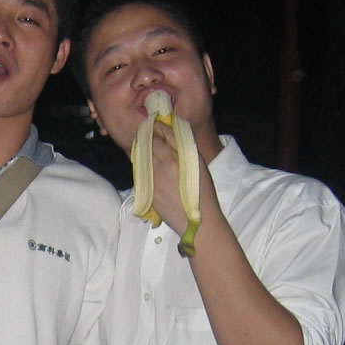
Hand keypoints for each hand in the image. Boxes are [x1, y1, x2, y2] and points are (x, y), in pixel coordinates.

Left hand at [147, 119, 214, 238]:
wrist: (198, 221)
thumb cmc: (204, 194)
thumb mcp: (200, 167)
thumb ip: (186, 151)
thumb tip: (174, 138)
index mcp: (181, 158)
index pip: (165, 136)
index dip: (157, 128)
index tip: (154, 123)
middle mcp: (167, 166)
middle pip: (150, 144)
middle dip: (146, 136)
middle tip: (144, 131)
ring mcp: (156, 179)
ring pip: (143, 158)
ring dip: (141, 150)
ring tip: (141, 144)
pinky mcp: (150, 191)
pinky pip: (142, 174)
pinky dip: (141, 166)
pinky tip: (143, 164)